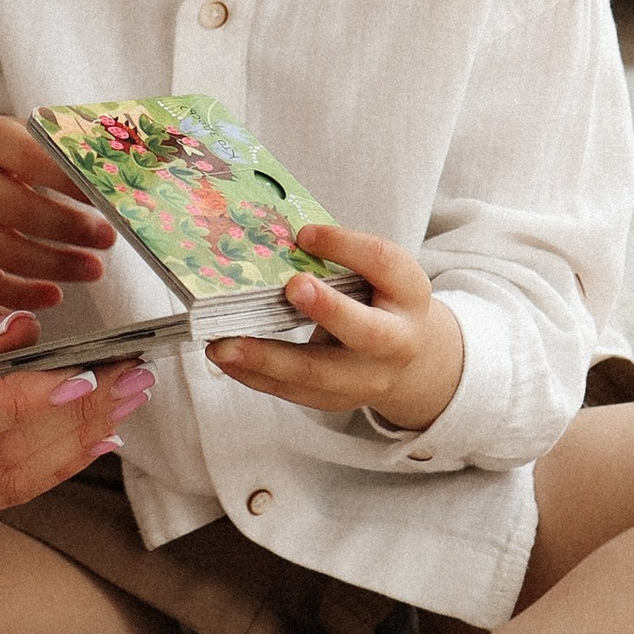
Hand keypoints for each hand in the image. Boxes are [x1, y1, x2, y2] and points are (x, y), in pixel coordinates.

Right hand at [0, 115, 114, 307]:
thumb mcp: (3, 137)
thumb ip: (47, 150)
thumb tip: (111, 173)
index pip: (30, 157)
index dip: (71, 179)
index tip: (107, 195)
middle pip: (18, 209)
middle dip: (69, 228)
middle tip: (108, 238)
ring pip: (5, 252)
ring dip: (56, 266)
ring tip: (93, 269)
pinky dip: (23, 295)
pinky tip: (54, 295)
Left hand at [206, 223, 465, 437]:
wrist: (410, 358)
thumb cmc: (379, 297)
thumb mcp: (376, 270)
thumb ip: (339, 256)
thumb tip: (273, 237)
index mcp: (409, 292)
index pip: (384, 263)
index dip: (346, 246)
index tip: (305, 233)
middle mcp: (397, 342)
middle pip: (366, 332)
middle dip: (329, 310)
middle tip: (291, 288)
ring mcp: (368, 379)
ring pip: (319, 374)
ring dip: (267, 359)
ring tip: (222, 345)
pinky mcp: (338, 401)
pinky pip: (295, 392)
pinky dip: (255, 376)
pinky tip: (225, 358)